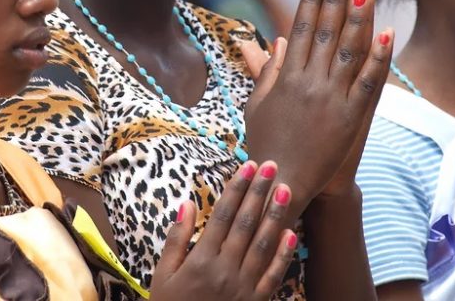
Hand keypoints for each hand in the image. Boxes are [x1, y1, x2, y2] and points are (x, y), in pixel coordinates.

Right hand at [150, 161, 296, 300]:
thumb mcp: (163, 275)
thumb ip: (176, 239)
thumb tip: (187, 203)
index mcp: (201, 259)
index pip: (223, 214)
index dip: (237, 188)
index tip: (248, 167)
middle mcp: (225, 270)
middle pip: (245, 222)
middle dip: (259, 191)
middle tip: (271, 166)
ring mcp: (243, 288)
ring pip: (262, 244)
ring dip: (275, 214)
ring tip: (285, 188)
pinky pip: (273, 277)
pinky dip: (284, 254)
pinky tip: (292, 232)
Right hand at [243, 0, 392, 208]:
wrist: (282, 180)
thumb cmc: (265, 141)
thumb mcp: (256, 103)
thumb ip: (266, 70)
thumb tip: (275, 40)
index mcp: (285, 76)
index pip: (301, 28)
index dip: (311, 0)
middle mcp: (309, 81)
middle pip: (326, 31)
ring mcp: (332, 97)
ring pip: (349, 49)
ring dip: (359, 16)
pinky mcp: (351, 117)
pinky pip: (368, 82)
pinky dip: (378, 57)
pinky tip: (386, 33)